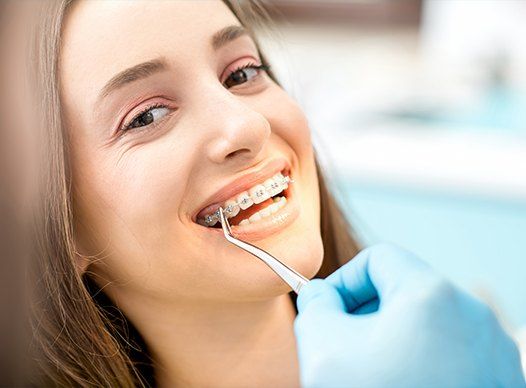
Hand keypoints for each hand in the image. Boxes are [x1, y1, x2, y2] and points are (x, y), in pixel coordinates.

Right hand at [294, 244, 524, 387]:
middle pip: (404, 288)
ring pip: (427, 320)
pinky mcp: (498, 378)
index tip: (327, 312)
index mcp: (432, 295)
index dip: (344, 280)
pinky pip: (450, 349)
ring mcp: (492, 350)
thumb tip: (320, 294)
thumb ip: (315, 306)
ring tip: (371, 373)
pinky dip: (419, 358)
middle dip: (365, 311)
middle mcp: (472, 315)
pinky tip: (400, 385)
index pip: (378, 258)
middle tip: (343, 347)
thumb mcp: (323, 349)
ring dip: (390, 337)